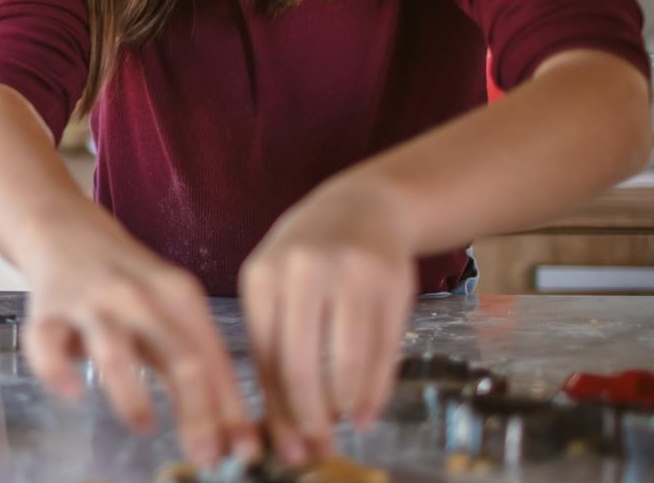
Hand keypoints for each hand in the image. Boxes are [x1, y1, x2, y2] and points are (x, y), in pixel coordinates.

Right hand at [24, 218, 258, 466]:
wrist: (67, 233)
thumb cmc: (130, 287)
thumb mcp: (171, 315)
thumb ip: (197, 370)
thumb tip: (233, 437)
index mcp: (179, 296)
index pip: (213, 357)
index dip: (231, 408)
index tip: (246, 451)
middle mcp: (137, 297)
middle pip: (178, 356)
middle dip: (197, 412)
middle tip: (206, 456)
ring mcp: (90, 303)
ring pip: (115, 350)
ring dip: (132, 392)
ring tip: (145, 425)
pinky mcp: (47, 311)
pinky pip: (46, 343)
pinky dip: (57, 370)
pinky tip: (73, 393)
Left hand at [239, 178, 416, 465]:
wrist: (364, 206)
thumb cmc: (308, 258)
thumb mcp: (276, 284)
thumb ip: (273, 344)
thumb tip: (278, 424)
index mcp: (261, 275)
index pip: (263, 356)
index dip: (275, 407)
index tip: (284, 444)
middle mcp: (302, 270)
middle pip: (300, 363)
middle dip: (308, 416)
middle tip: (317, 446)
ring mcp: (350, 273)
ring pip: (346, 361)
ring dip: (345, 405)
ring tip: (345, 425)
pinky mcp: (391, 281)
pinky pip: (383, 350)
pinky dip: (375, 388)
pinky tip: (368, 408)